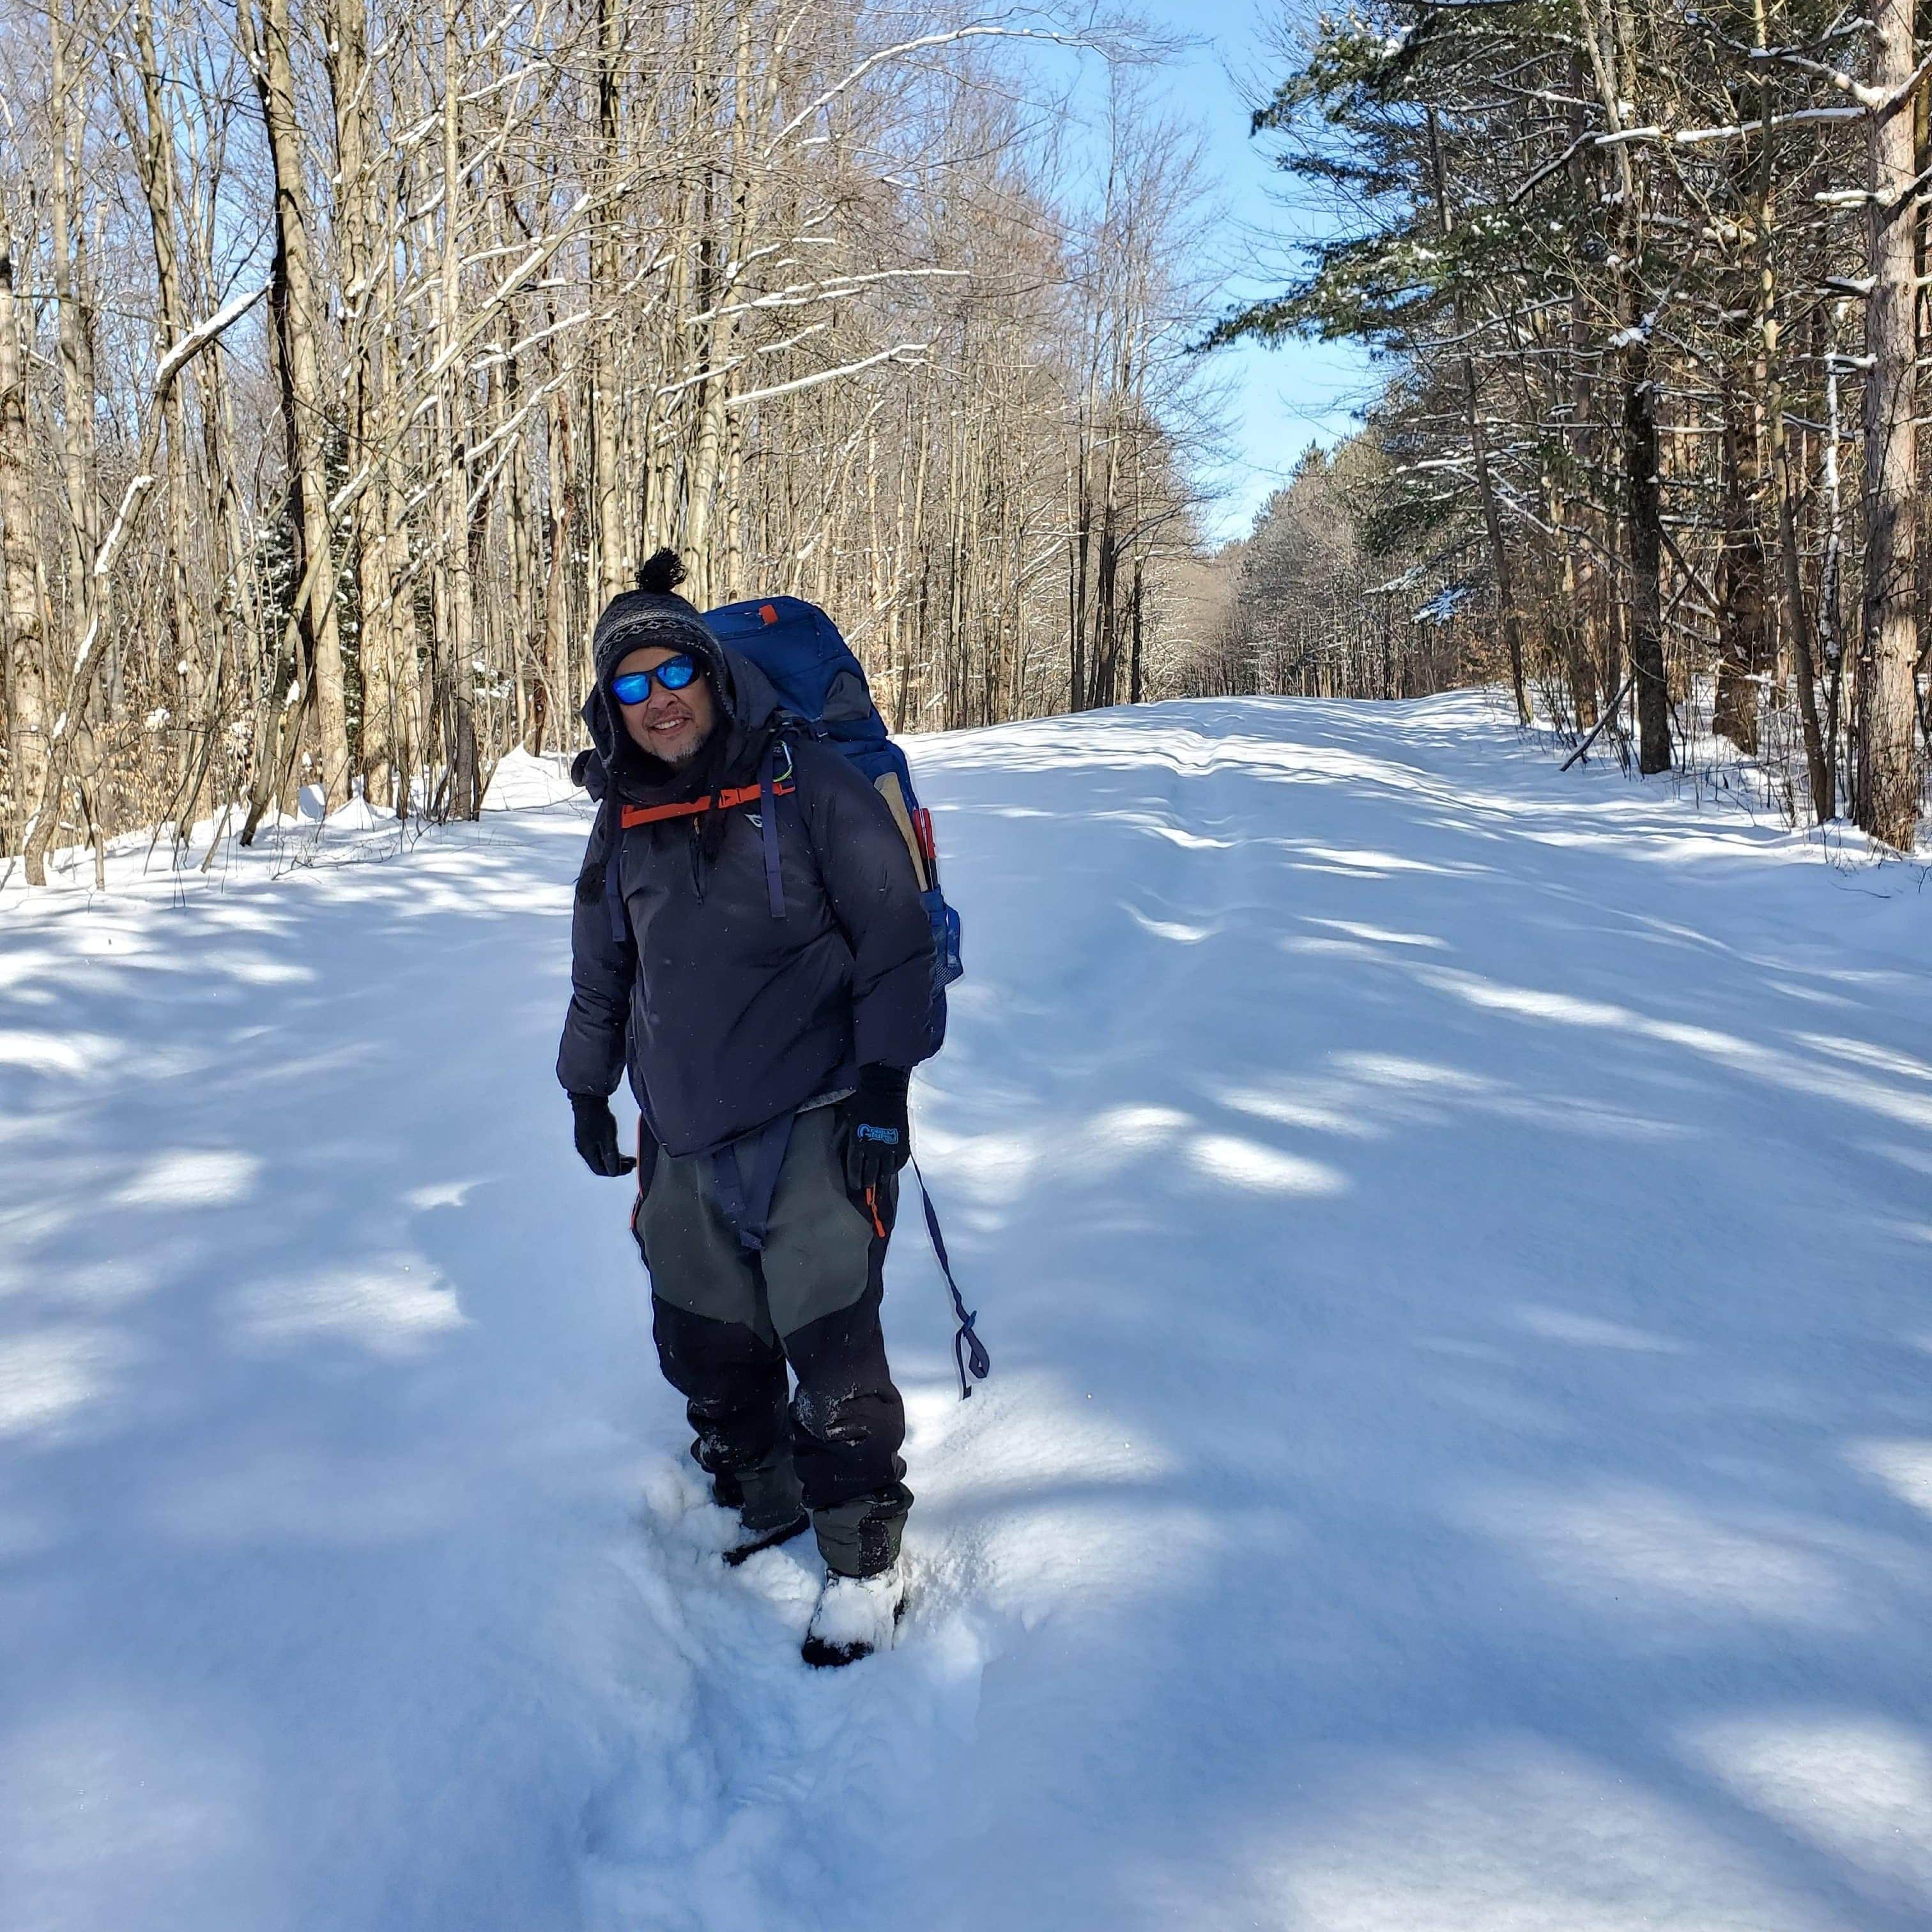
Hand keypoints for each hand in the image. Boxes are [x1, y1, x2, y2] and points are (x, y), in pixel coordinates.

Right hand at [570, 1093, 636, 1176]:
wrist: (589, 1099)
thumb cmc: (599, 1118)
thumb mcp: (608, 1139)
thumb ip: (611, 1156)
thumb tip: (614, 1172)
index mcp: (587, 1152)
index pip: (601, 1170)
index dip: (616, 1172)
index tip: (630, 1168)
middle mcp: (584, 1149)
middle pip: (601, 1165)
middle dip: (617, 1166)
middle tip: (632, 1164)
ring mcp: (585, 1142)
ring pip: (601, 1157)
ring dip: (615, 1159)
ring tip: (629, 1158)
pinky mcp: (587, 1135)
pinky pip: (599, 1149)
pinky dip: (610, 1151)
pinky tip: (617, 1148)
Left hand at [840, 1064, 910, 1193]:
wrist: (884, 1091)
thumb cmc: (862, 1103)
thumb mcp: (846, 1118)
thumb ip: (841, 1135)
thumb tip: (835, 1149)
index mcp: (859, 1142)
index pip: (855, 1168)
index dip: (855, 1180)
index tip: (855, 1186)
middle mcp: (874, 1148)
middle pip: (870, 1173)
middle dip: (867, 1182)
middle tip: (866, 1188)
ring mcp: (890, 1146)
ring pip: (886, 1171)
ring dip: (881, 1179)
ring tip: (879, 1184)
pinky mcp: (902, 1143)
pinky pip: (900, 1162)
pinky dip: (895, 1169)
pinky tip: (891, 1171)